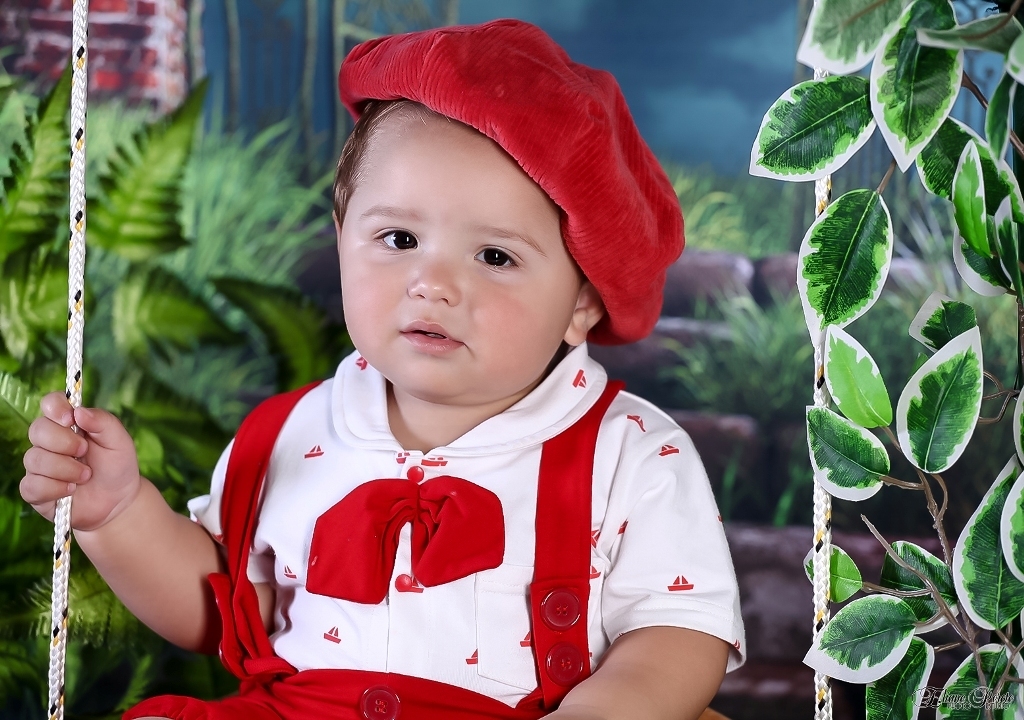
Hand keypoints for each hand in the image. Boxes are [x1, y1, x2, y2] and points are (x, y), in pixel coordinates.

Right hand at [20, 391, 142, 531]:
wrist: (118, 501)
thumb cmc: (117, 466)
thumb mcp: (119, 441)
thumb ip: (103, 422)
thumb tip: (79, 411)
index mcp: (68, 424)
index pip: (50, 404)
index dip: (55, 407)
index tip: (70, 419)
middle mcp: (49, 442)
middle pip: (38, 429)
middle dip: (64, 442)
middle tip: (84, 452)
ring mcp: (40, 466)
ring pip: (35, 459)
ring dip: (65, 469)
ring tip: (86, 475)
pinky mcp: (35, 490)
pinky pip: (32, 485)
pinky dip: (55, 488)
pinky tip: (71, 490)